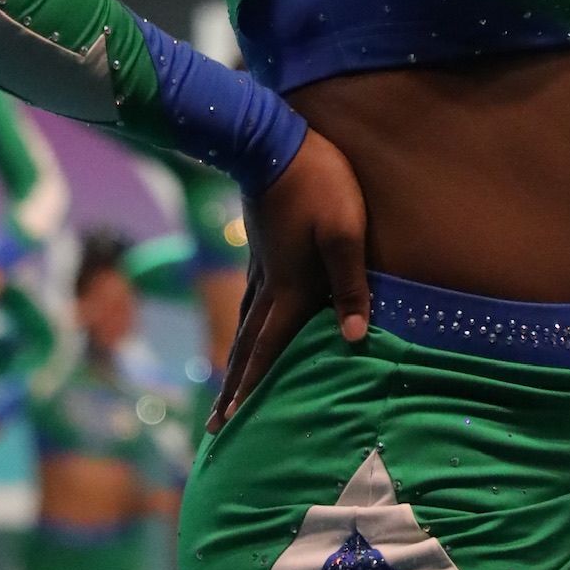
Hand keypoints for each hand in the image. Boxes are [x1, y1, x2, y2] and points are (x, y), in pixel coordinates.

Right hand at [208, 131, 368, 431]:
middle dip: (233, 387)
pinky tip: (249, 320)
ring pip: (246, 322)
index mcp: (289, 288)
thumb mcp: (345, 232)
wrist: (274, 142)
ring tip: (228, 383)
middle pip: (248, 345)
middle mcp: (268, 284)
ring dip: (236, 358)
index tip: (232, 423)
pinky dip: (247, 323)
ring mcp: (260, 265)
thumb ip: (350, 284)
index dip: (251, 387)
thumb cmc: (319, 185)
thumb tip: (354, 336)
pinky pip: (251, 298)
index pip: (268, 349)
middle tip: (216, 426)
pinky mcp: (261, 247)